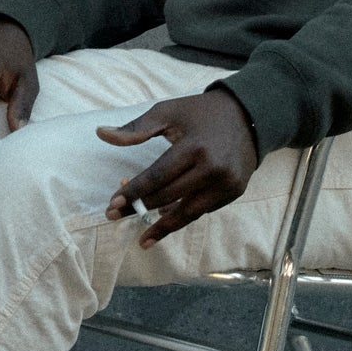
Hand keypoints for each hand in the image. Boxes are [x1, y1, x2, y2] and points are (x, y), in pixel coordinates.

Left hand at [97, 89, 260, 246]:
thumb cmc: (201, 112)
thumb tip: (101, 134)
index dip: (134, 192)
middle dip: (140, 208)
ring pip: (189, 211)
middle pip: (170, 196)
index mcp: (195, 147)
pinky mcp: (235, 192)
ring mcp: (227, 183)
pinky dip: (183, 215)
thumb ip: (135, 128)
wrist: (249, 115)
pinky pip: (203, 209)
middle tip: (114, 217)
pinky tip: (165, 220)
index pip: (158, 176)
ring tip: (142, 238)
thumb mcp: (168, 112)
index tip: (112, 204)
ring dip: (163, 225)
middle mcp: (213, 168)